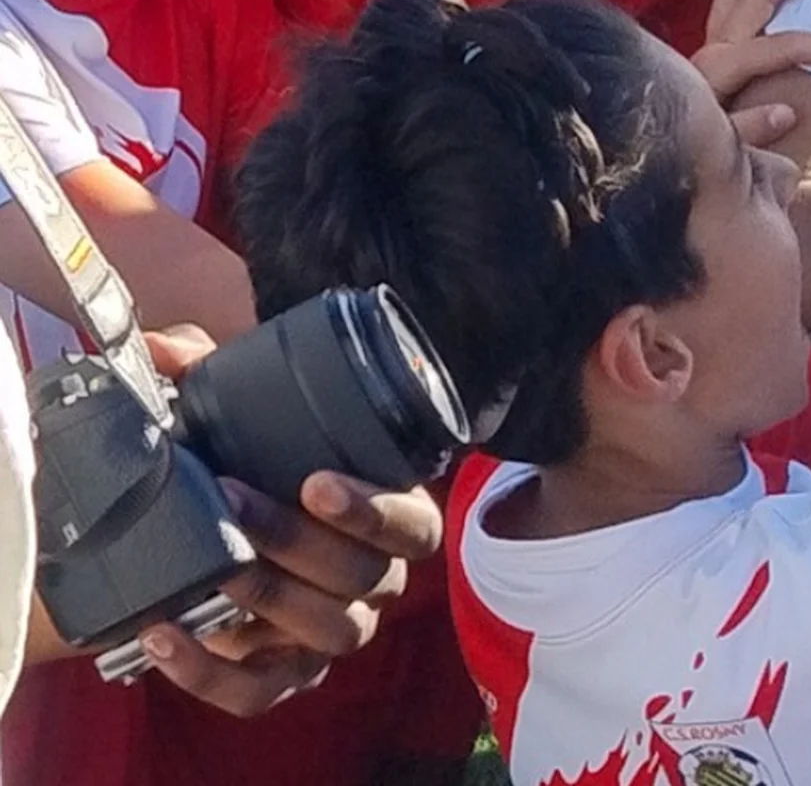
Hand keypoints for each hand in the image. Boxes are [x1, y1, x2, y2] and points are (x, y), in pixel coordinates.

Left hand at [134, 330, 440, 716]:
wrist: (224, 542)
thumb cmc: (258, 471)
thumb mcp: (245, 418)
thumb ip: (213, 374)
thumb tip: (167, 346)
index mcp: (395, 520)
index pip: (415, 526)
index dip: (374, 508)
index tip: (316, 480)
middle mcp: (376, 584)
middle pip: (363, 577)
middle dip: (296, 541)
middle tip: (233, 499)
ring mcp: (332, 635)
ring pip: (325, 632)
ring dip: (267, 598)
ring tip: (212, 568)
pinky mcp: (282, 678)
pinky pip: (257, 693)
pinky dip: (210, 674)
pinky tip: (168, 636)